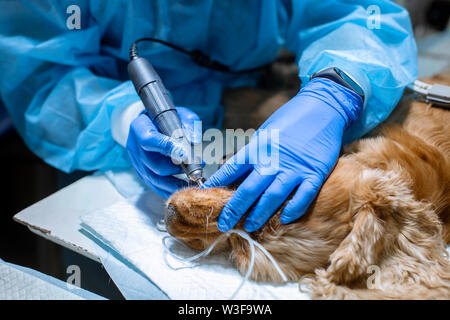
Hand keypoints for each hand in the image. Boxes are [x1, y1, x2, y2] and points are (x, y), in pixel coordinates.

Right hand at [127, 107, 200, 197]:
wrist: (150, 124)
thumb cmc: (165, 119)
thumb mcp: (179, 114)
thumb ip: (188, 123)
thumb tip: (194, 141)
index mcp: (140, 128)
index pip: (150, 140)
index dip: (168, 148)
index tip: (185, 155)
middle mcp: (135, 147)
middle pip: (154, 164)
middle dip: (177, 168)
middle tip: (196, 168)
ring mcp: (136, 163)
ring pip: (154, 179)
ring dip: (176, 182)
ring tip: (193, 181)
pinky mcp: (142, 174)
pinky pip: (155, 186)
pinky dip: (170, 189)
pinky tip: (184, 188)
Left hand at [203, 77, 362, 231]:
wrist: (322, 106)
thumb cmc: (290, 119)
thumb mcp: (265, 133)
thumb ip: (252, 153)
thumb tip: (233, 171)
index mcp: (258, 147)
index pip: (231, 170)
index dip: (216, 184)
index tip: (205, 195)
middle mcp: (273, 160)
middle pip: (248, 190)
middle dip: (234, 210)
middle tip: (223, 224)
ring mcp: (295, 168)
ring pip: (272, 198)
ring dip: (259, 214)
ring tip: (249, 226)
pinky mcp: (315, 173)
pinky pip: (303, 197)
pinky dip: (293, 210)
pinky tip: (285, 219)